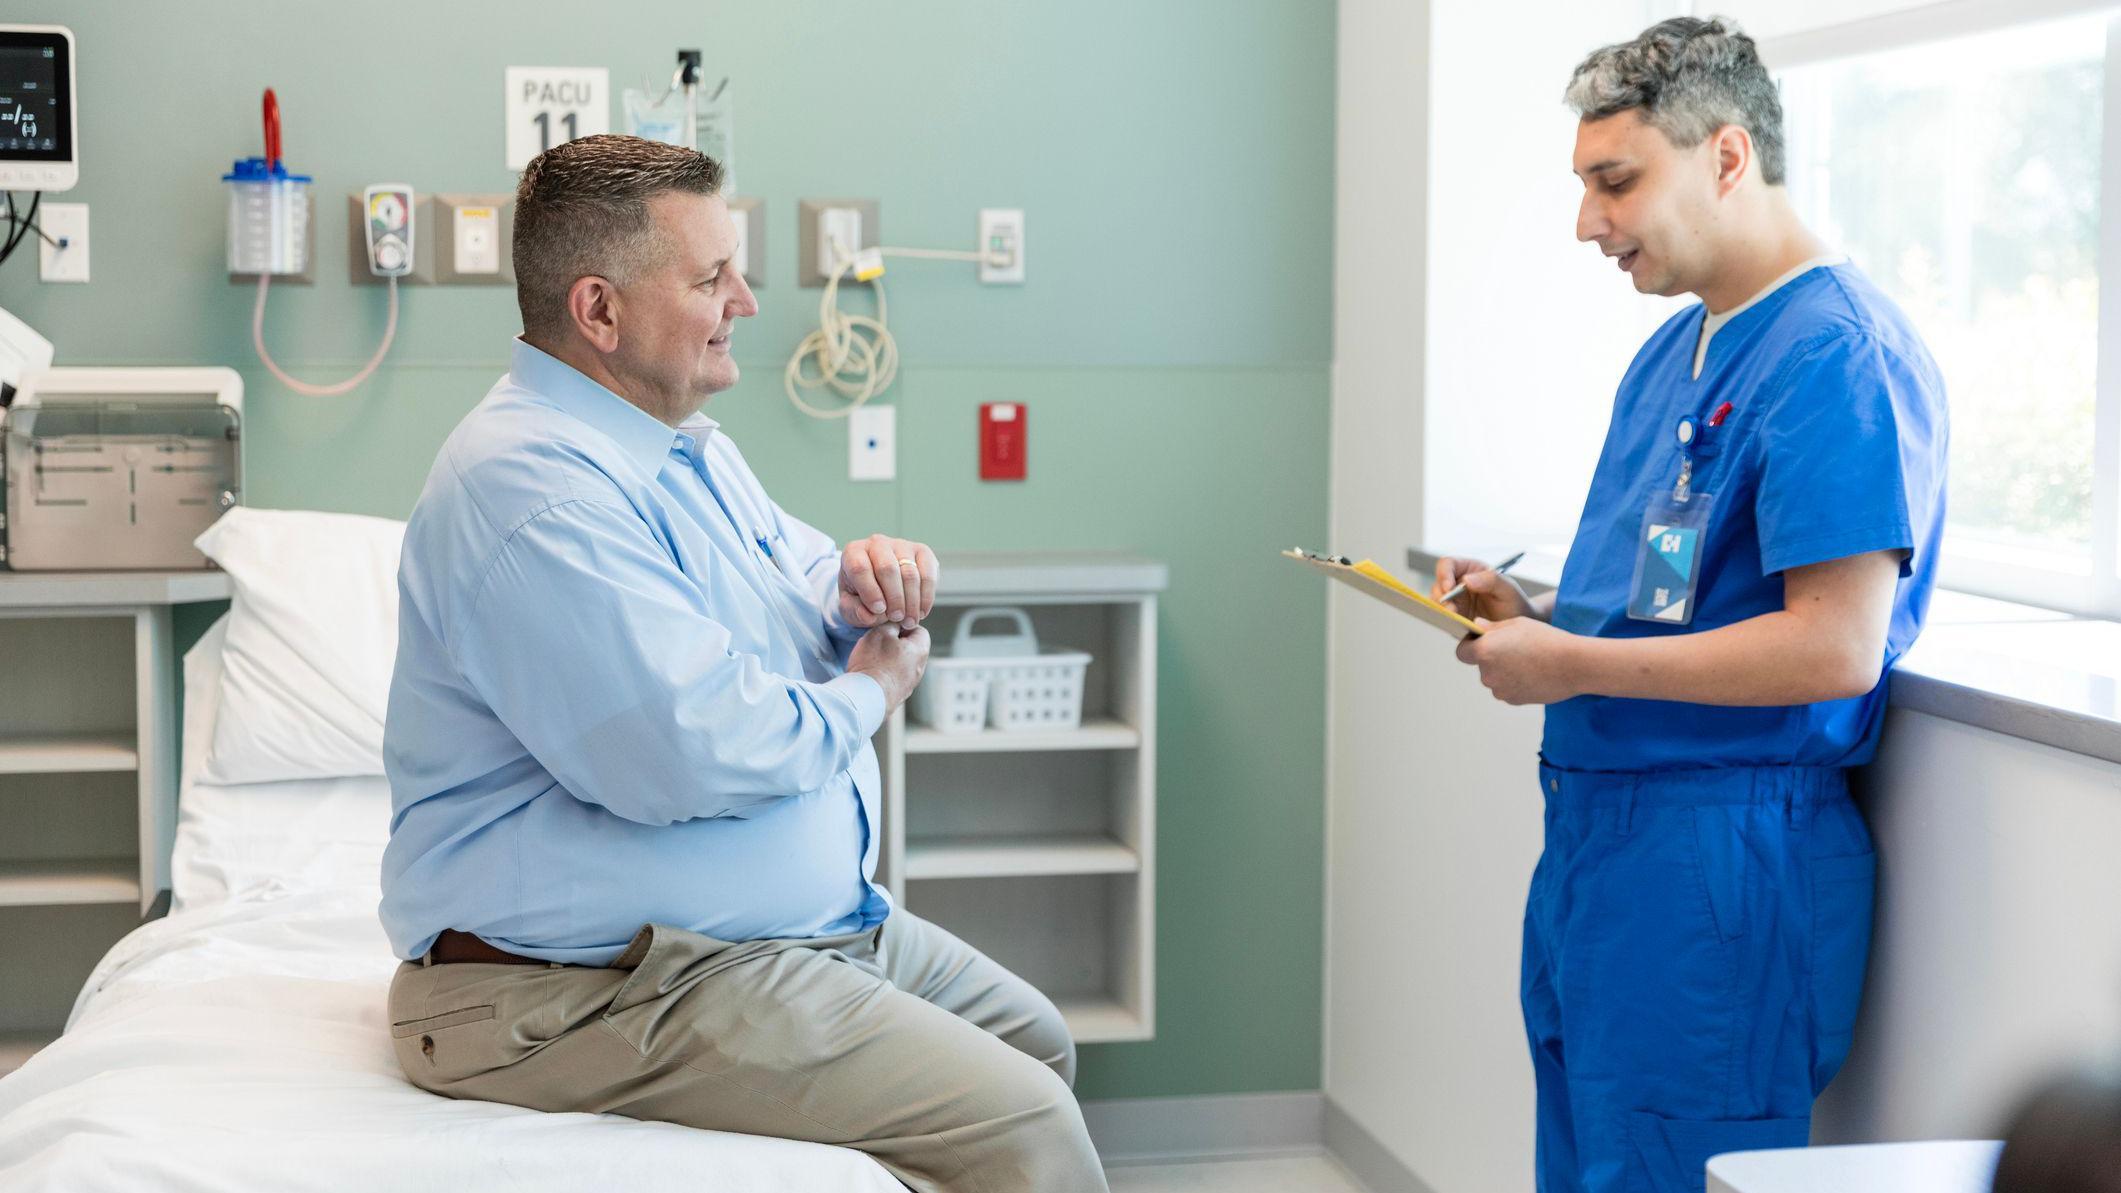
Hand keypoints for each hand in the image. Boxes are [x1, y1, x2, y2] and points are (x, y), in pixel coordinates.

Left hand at [839, 535, 938, 629]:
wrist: (880, 587)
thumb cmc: (862, 596)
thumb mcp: (850, 606)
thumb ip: (854, 611)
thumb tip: (869, 615)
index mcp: (853, 552)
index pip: (860, 568)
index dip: (870, 591)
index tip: (878, 610)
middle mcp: (877, 543)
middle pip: (887, 568)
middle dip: (894, 598)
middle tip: (896, 618)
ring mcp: (901, 545)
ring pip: (910, 573)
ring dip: (911, 602)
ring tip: (909, 621)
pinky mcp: (922, 552)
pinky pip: (927, 574)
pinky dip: (926, 597)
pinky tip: (921, 612)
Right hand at [848, 624, 931, 711]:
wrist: (867, 697)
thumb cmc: (874, 662)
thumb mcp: (881, 632)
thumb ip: (892, 624)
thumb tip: (897, 624)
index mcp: (920, 651)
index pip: (920, 630)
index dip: (904, 624)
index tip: (889, 627)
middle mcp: (919, 669)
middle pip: (910, 648)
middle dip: (895, 642)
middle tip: (878, 641)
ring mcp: (910, 684)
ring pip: (901, 663)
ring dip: (888, 658)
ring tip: (872, 658)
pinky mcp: (898, 695)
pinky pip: (893, 678)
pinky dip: (884, 673)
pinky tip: (870, 673)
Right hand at [1432, 556, 1536, 621]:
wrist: (1517, 627)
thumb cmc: (1515, 604)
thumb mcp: (1508, 589)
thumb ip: (1491, 580)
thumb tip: (1466, 579)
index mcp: (1470, 570)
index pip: (1447, 564)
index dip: (1444, 574)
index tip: (1449, 588)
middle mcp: (1458, 583)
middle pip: (1437, 584)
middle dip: (1441, 597)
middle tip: (1452, 610)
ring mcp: (1454, 601)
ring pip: (1435, 602)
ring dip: (1441, 610)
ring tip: (1454, 619)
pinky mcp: (1453, 617)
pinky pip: (1441, 617)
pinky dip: (1444, 621)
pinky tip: (1455, 625)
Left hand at [1454, 616, 1582, 705]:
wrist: (1573, 665)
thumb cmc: (1545, 639)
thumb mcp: (1516, 624)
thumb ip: (1491, 627)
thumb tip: (1477, 626)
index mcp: (1485, 651)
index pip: (1462, 652)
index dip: (1470, 645)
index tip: (1482, 640)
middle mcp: (1487, 674)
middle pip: (1481, 665)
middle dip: (1491, 657)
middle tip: (1514, 648)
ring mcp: (1500, 690)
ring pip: (1495, 678)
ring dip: (1504, 671)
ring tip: (1527, 660)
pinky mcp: (1513, 700)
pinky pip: (1508, 689)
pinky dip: (1515, 682)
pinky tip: (1533, 673)